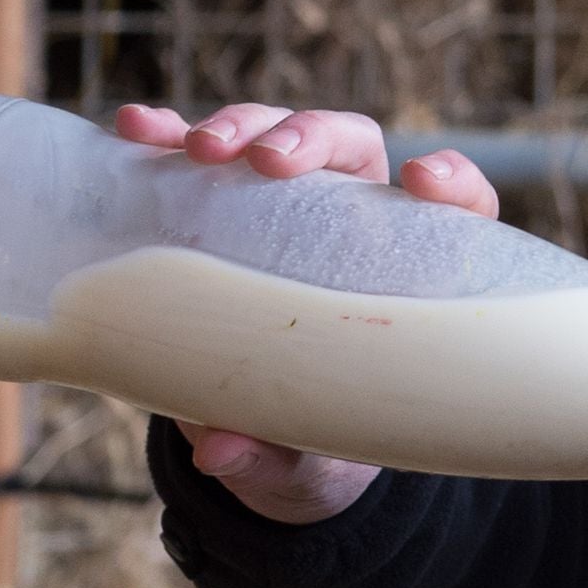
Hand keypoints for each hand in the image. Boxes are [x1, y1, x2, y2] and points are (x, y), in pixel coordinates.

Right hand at [113, 100, 500, 525]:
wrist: (257, 437)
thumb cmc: (313, 440)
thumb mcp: (302, 460)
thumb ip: (271, 453)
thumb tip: (219, 450)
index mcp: (406, 270)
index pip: (455, 205)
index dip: (450, 181)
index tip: (422, 183)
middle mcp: (351, 220)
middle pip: (349, 148)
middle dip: (309, 138)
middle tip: (266, 163)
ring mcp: (280, 204)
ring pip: (272, 135)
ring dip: (238, 127)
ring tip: (196, 147)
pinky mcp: (213, 205)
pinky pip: (192, 158)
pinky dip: (165, 136)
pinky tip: (133, 129)